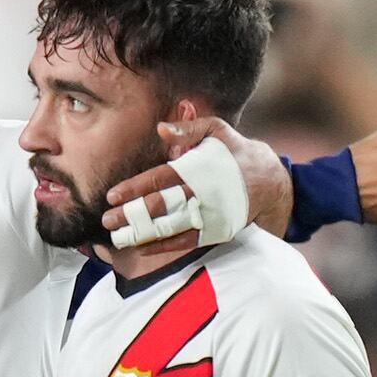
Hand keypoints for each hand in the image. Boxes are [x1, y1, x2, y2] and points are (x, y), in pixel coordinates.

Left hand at [109, 118, 291, 242]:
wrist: (269, 179)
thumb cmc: (234, 151)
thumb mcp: (216, 130)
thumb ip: (189, 129)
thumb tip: (161, 128)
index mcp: (199, 167)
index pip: (161, 178)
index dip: (135, 187)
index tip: (112, 196)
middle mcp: (203, 192)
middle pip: (162, 205)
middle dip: (132, 214)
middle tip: (107, 220)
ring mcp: (210, 214)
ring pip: (171, 226)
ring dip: (142, 233)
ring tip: (118, 237)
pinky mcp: (216, 230)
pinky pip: (186, 241)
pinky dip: (163, 246)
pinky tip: (142, 247)